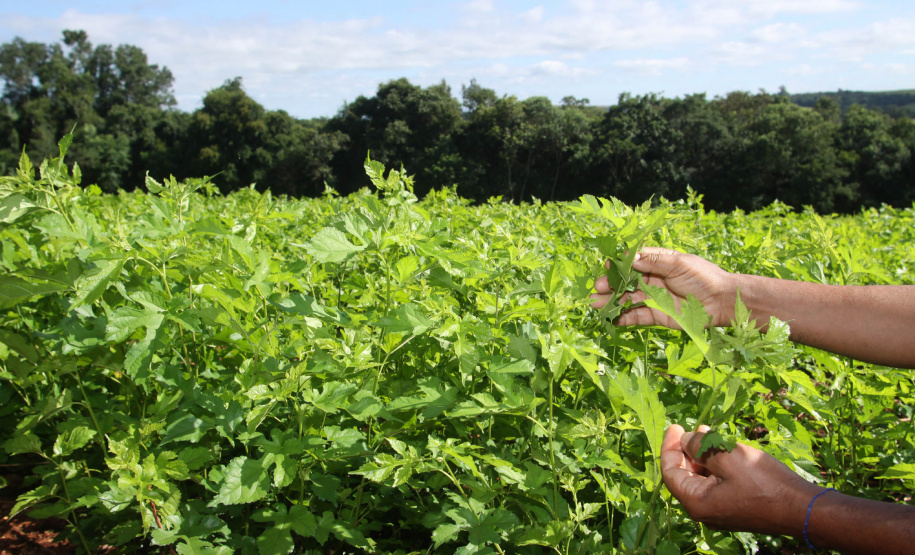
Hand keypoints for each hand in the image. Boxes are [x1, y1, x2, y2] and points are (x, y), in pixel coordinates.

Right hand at [590, 247, 735, 327]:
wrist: (722, 302)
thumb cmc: (704, 277)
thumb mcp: (679, 263)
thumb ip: (654, 261)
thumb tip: (630, 258)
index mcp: (659, 263)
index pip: (634, 261)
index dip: (620, 264)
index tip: (608, 266)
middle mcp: (653, 280)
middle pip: (627, 282)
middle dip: (611, 285)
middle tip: (597, 288)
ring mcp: (654, 298)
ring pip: (628, 299)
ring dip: (612, 301)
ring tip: (595, 304)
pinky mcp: (657, 315)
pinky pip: (637, 316)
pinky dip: (624, 317)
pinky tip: (612, 318)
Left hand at [660, 425, 820, 534]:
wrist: (804, 509)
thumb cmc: (765, 482)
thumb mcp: (728, 457)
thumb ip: (700, 447)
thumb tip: (685, 440)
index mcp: (697, 502)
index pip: (670, 472)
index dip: (670, 446)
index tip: (675, 426)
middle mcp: (704, 511)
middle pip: (684, 475)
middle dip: (687, 449)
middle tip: (694, 427)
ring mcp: (721, 511)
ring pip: (702, 477)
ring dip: (703, 454)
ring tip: (709, 433)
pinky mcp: (735, 507)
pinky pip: (717, 483)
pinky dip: (716, 465)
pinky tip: (724, 449)